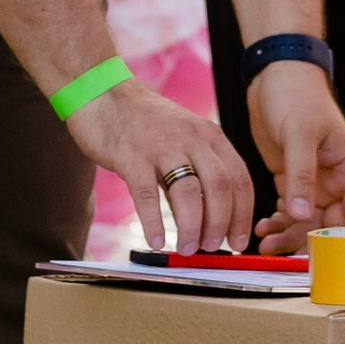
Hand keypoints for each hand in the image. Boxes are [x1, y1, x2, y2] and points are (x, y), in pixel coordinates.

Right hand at [71, 82, 254, 254]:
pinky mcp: (130, 156)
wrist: (102, 94)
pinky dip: (154, 222)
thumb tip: (214, 217)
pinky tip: (156, 241)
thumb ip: (200, 168)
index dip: (242, 216)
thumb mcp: (184, 136)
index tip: (238, 242)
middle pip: (219, 187)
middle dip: (220, 224)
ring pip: (189, 193)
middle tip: (212, 247)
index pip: (239, 179)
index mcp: (209, 135)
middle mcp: (191, 138)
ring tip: (187, 249)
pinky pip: (147, 195)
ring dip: (192, 228)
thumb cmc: (144, 124)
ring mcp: (161, 146)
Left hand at [249, 60, 344, 247]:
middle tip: (284, 252)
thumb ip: (301, 175)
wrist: (273, 74)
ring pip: (309, 223)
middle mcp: (335, 181)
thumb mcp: (299, 133)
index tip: (329, 252)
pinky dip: (278, 223)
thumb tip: (303, 215)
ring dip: (290, 236)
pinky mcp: (291, 180)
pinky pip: (290, 212)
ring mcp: (313, 182)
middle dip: (311, 243)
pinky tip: (262, 228)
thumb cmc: (296, 95)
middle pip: (333, 226)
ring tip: (265, 244)